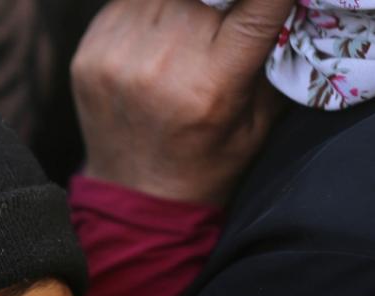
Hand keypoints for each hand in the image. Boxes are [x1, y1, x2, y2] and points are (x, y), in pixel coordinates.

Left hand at [71, 0, 293, 204]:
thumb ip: (274, 61)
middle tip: (224, 20)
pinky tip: (156, 39)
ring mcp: (118, 58)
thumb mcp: (258, 122)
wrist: (136, 196)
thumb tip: (285, 4)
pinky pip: (127, 3)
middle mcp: (161, 66)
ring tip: (187, 32)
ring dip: (186, 2)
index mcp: (211, 86)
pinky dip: (148, 10)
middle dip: (222, 0)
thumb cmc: (207, 160)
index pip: (254, 7)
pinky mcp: (89, 52)